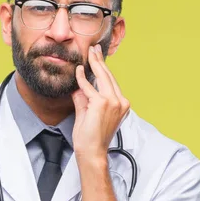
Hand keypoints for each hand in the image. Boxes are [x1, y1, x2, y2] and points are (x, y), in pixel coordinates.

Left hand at [71, 44, 129, 165]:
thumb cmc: (90, 137)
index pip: (111, 82)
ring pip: (103, 77)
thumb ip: (84, 99)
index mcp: (121, 104)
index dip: (104, 69)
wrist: (92, 151)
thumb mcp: (87, 113)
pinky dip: (83, 78)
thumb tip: (78, 87)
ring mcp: (113, 102)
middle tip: (94, 49)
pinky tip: (79, 70)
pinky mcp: (102, 103)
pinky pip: (89, 87)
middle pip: (109, 76)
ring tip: (89, 52)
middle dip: (100, 61)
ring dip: (95, 63)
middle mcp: (121, 102)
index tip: (98, 58)